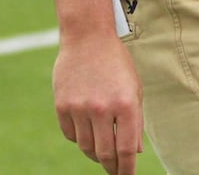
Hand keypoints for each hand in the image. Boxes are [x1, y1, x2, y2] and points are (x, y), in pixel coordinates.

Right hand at [53, 34, 143, 173]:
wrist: (87, 37)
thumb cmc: (116, 63)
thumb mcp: (134, 88)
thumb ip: (136, 121)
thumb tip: (134, 153)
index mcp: (126, 104)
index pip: (126, 151)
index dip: (127, 170)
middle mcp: (102, 108)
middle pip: (105, 154)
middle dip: (111, 167)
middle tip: (115, 172)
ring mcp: (80, 108)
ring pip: (86, 147)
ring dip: (95, 153)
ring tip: (101, 151)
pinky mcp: (62, 105)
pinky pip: (71, 135)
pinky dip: (79, 138)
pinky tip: (86, 131)